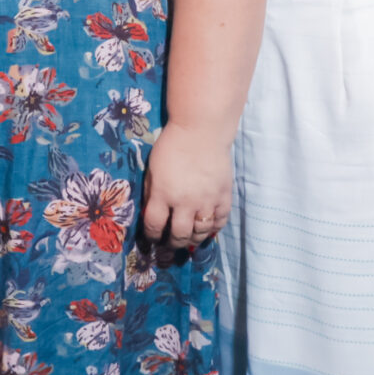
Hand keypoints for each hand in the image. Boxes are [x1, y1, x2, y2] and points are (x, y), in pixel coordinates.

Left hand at [141, 121, 232, 254]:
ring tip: (188, 238)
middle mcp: (185, 201)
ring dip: (192, 240)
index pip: (154, 226)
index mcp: (162, 193)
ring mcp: (207, 200)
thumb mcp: (152, 170)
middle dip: (172, 244)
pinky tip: (206, 226)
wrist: (202, 130)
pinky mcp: (223, 196)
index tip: (153, 238)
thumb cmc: (172, 146)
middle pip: (178, 235)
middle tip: (170, 244)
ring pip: (200, 233)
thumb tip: (150, 216)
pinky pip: (219, 222)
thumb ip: (151, 194)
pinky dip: (212, 228)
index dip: (152, 236)